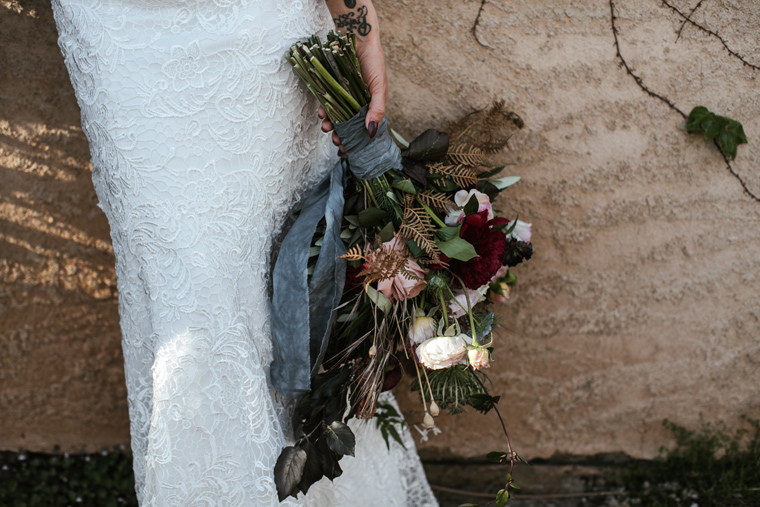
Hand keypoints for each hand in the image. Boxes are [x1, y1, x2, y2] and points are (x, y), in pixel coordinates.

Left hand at [317, 39, 386, 156]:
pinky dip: (324, 110)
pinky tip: (322, 113)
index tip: (348, 151)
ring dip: (330, 125)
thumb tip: (371, 132)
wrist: (357, 38)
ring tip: (326, 128)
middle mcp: (357, 104)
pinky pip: (326, 103)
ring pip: (336, 117)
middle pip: (348, 127)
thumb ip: (377, 109)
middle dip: (341, 137)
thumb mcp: (379, 87)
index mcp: (371, 107)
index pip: (364, 130)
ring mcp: (344, 97)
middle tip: (336, 142)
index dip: (356, 142)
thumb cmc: (373, 62)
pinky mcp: (332, 88)